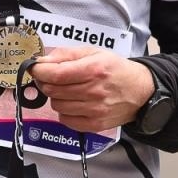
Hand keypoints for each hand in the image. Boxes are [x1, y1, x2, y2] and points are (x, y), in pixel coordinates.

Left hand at [29, 48, 153, 133]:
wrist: (141, 91)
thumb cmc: (116, 70)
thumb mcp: (94, 53)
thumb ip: (66, 55)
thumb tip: (42, 61)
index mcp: (93, 69)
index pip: (55, 74)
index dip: (39, 71)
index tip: (36, 68)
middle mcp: (94, 91)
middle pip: (52, 90)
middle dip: (46, 82)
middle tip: (51, 78)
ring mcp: (94, 110)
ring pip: (57, 105)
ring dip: (56, 97)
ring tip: (67, 90)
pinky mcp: (95, 125)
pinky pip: (66, 120)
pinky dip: (64, 111)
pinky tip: (74, 103)